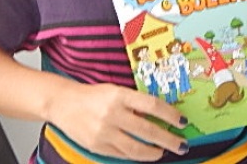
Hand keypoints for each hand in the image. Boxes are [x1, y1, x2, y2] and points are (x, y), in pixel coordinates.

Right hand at [48, 81, 188, 160]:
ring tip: (163, 151)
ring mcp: (104, 132)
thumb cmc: (93, 95)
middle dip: (169, 140)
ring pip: (136, 148)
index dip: (170, 115)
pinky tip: (144, 154)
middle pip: (148, 130)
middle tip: (181, 144)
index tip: (182, 122)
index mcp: (120, 95)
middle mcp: (112, 113)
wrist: (64, 103)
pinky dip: (136, 156)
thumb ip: (135, 103)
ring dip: (154, 152)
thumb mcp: (116, 91)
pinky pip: (122, 155)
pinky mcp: (97, 146)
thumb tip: (160, 116)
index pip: (152, 106)